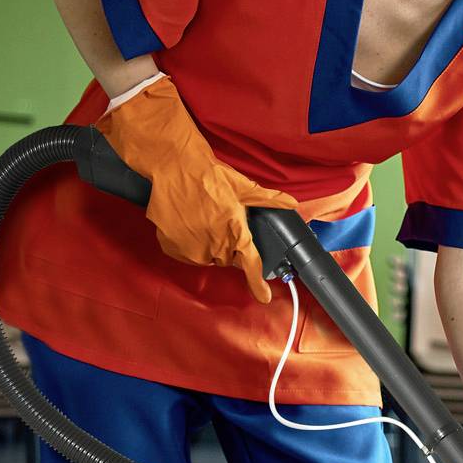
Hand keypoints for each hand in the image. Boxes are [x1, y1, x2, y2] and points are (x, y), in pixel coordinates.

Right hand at [95, 78, 296, 300]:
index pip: (250, 264)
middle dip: (228, 246)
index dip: (258, 283)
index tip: (264, 297)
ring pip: (206, 258)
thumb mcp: (242, 185)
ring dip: (208, 245)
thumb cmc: (209, 174)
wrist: (173, 165)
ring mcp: (190, 247)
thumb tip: (292, 204)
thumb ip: (267, 199)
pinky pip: (185, 253)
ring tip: (204, 219)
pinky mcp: (171, 246)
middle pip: (227, 258)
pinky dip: (188, 244)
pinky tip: (188, 224)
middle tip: (221, 222)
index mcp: (235, 231)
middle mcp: (214, 244)